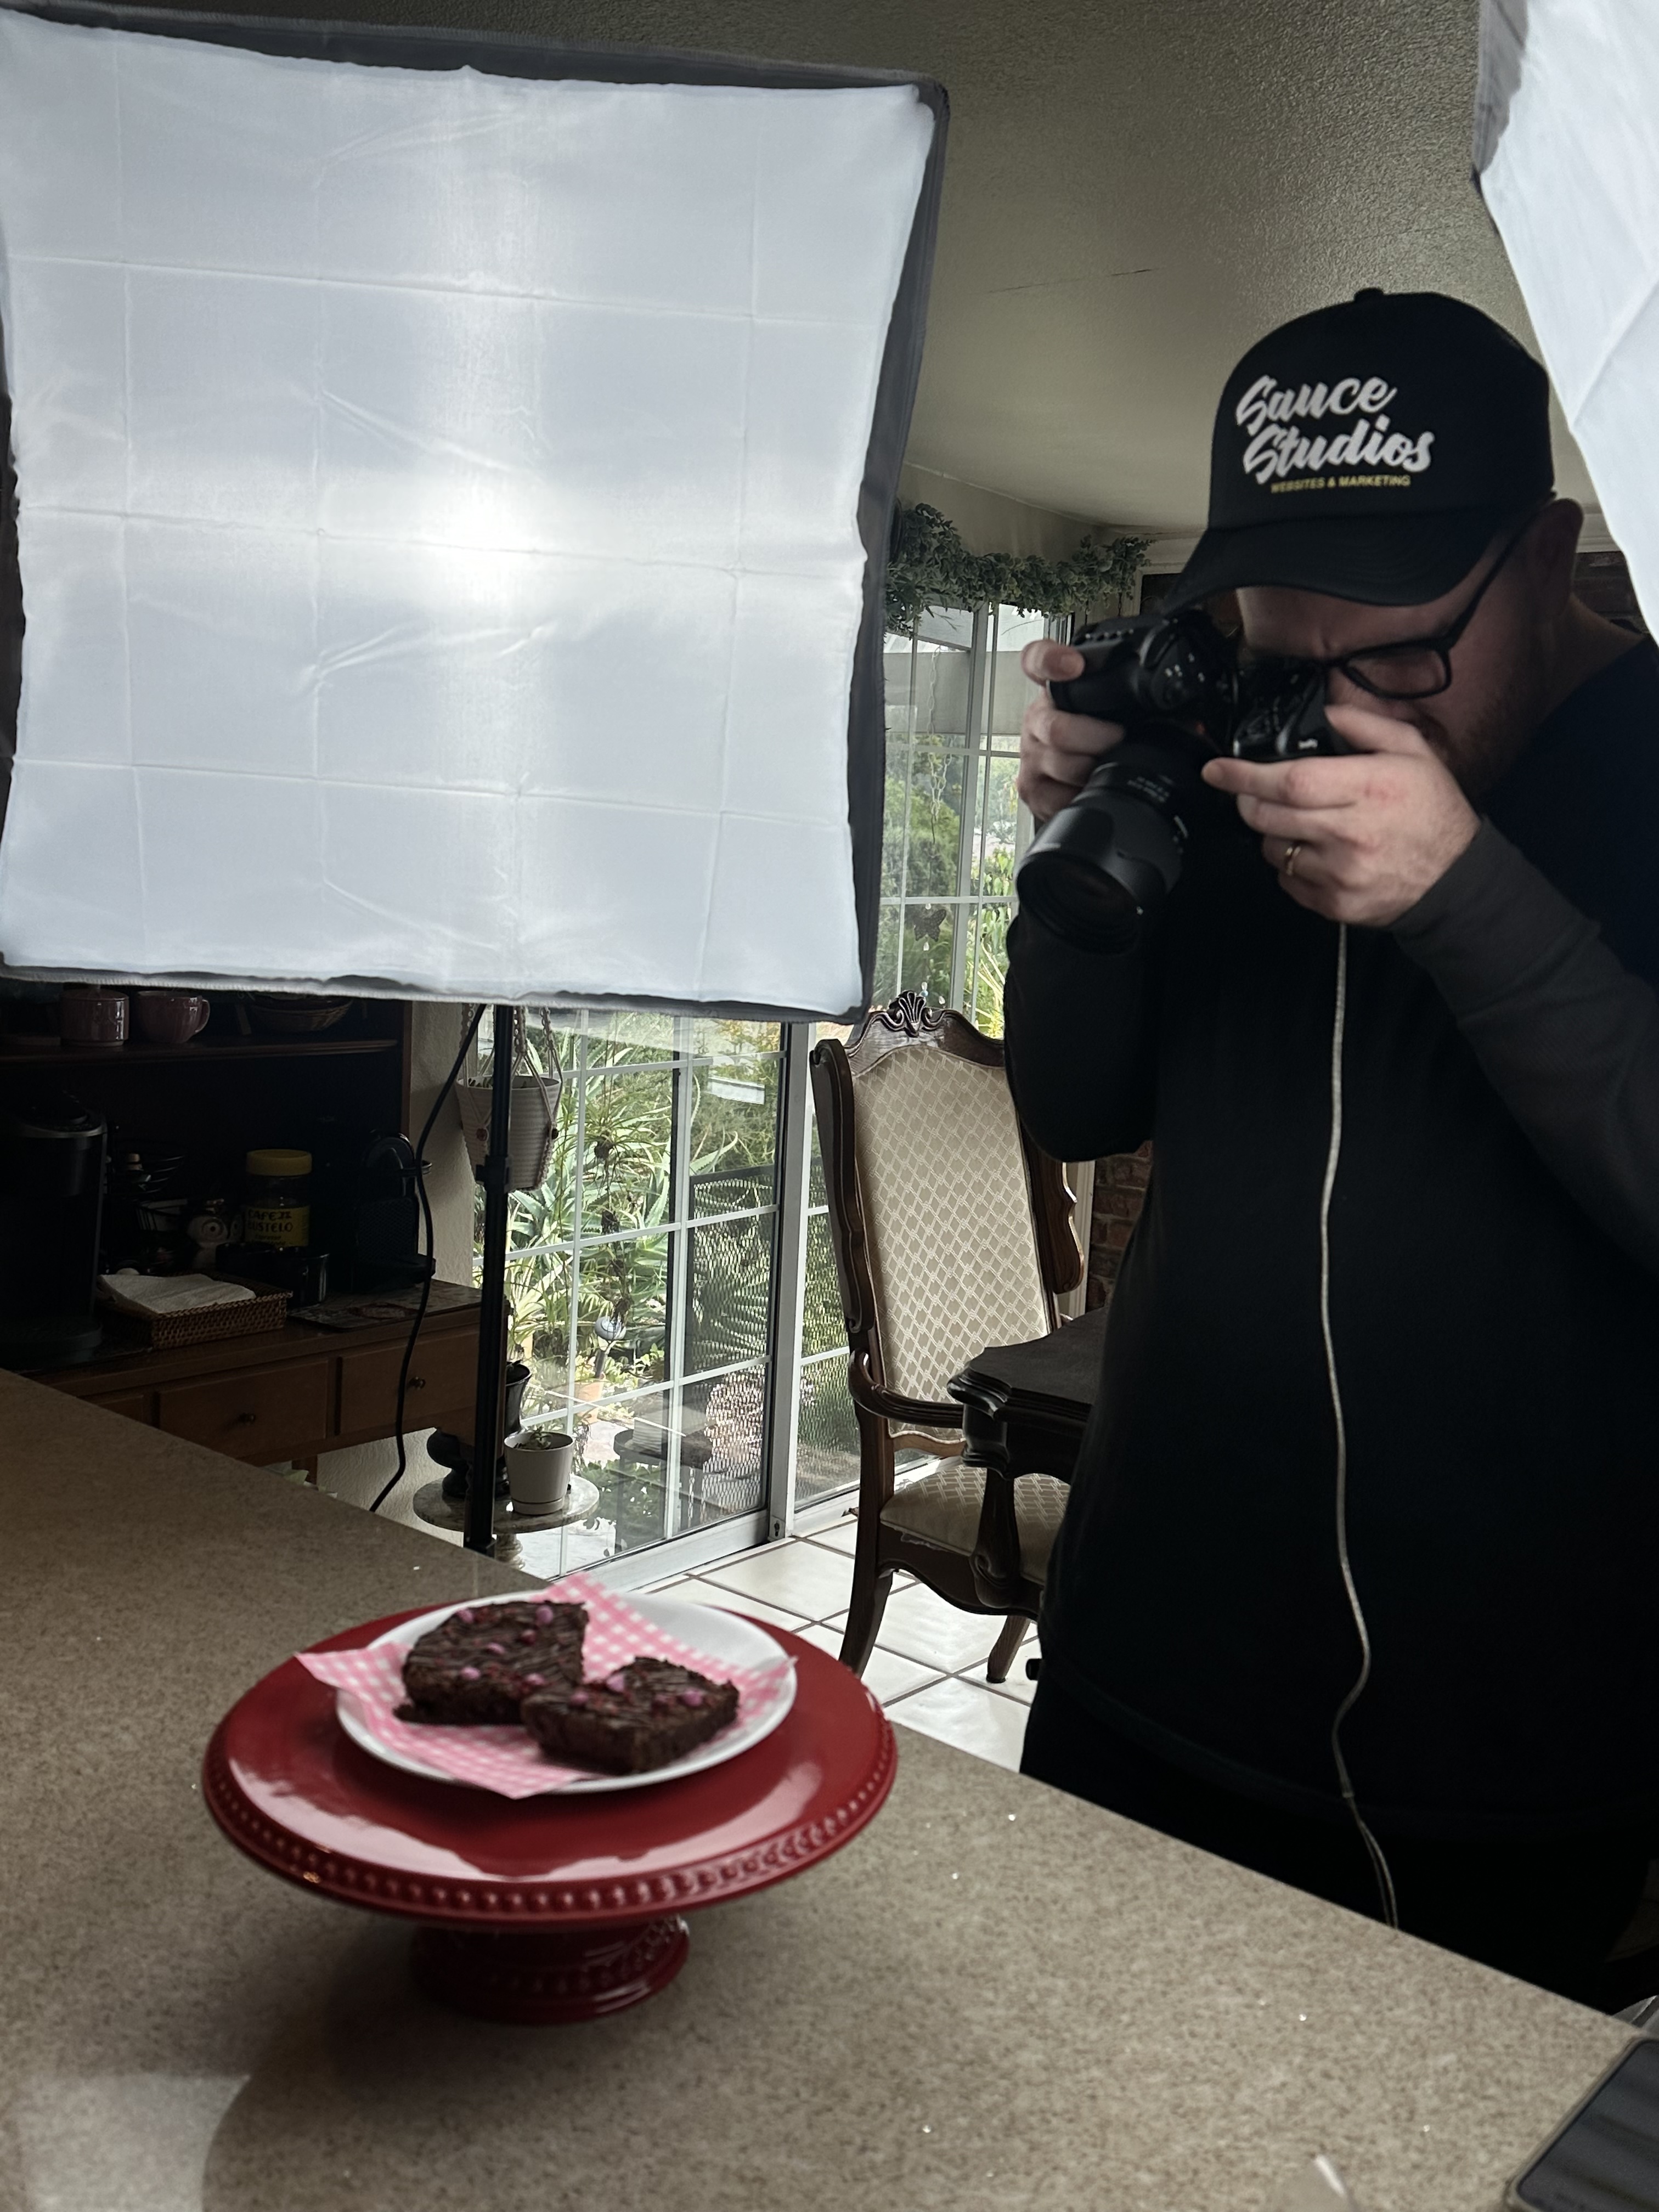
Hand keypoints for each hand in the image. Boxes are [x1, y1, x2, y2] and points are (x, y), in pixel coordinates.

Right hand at [1018, 639, 1124, 823]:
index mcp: (1055, 690)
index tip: (1073, 665)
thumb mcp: (1113, 711)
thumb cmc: (1097, 739)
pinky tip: (1092, 787)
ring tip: (1109, 765)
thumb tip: (1192, 722)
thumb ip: (1132, 701)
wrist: (1068, 777)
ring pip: (1061, 763)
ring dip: (1093, 769)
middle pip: (1058, 727)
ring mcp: (1032, 755)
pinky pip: (1057, 795)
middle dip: (1097, 738)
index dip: (1052, 659)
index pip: (1038, 661)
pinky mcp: (1032, 788)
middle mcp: (1038, 719)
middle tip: (1119, 739)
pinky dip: (1081, 795)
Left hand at [1199, 702, 1480, 926]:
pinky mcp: (1334, 904)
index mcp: (1368, 789)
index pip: (1289, 781)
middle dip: (1248, 802)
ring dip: (1272, 833)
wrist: (1456, 880)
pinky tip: (1318, 852)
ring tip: (1303, 823)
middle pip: (1269, 816)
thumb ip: (1368, 726)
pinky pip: (1288, 881)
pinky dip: (1291, 865)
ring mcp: (1340, 873)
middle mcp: (1351, 833)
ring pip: (1274, 849)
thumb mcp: (1414, 753)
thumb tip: (1329, 712)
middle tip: (1252, 793)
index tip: (1217, 769)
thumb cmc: (1434, 814)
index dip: (1244, 775)